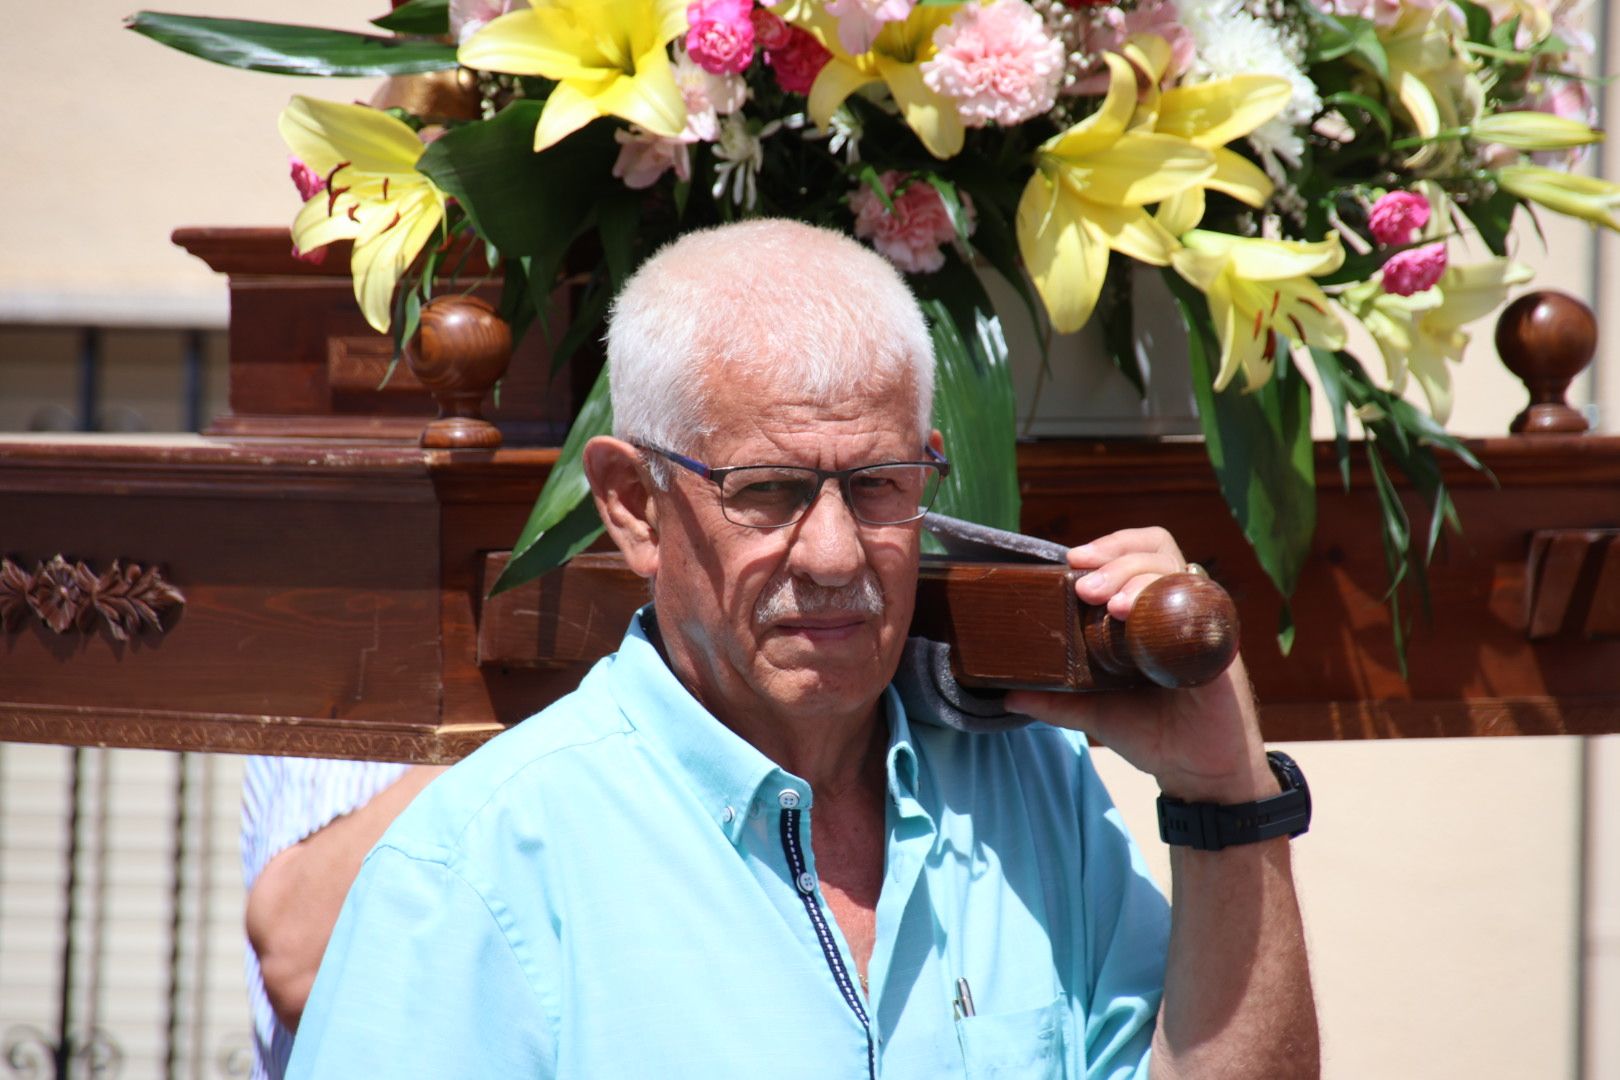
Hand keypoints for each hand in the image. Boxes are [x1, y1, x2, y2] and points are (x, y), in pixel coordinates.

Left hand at [1004, 527, 1274, 803]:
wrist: (1199, 774)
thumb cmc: (1154, 735)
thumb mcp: (1095, 712)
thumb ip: (1055, 700)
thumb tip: (1008, 695)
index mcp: (1148, 613)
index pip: (1135, 552)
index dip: (1108, 546)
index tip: (1072, 560)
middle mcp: (1176, 608)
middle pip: (1154, 550)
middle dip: (1116, 560)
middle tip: (1086, 588)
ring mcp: (1201, 622)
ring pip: (1176, 568)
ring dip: (1139, 576)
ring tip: (1113, 605)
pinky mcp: (1221, 645)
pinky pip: (1206, 605)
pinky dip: (1174, 600)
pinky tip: (1147, 619)